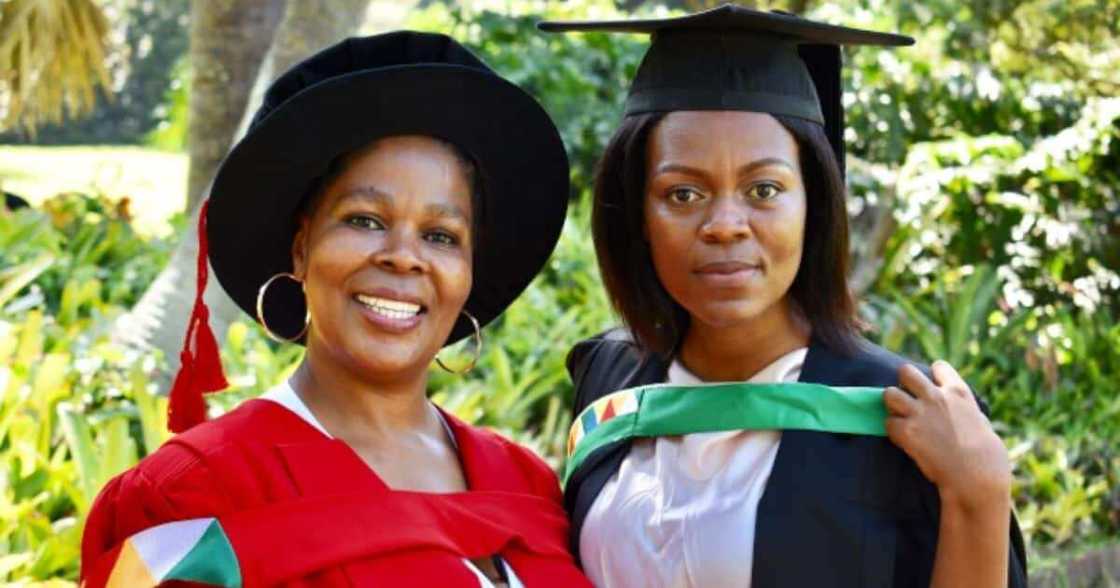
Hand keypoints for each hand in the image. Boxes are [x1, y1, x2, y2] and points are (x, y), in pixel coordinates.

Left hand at [883, 361, 1011, 513]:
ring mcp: (919, 412)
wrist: (976, 475)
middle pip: (905, 372)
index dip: (932, 375)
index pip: (939, 367)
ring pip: (889, 394)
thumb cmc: (988, 455)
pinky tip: (902, 440)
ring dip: (892, 406)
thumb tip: (964, 414)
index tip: (932, 386)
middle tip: (907, 400)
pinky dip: (893, 431)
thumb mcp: (981, 423)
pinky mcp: (906, 431)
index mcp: (959, 392)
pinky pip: (888, 423)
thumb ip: (966, 412)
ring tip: (900, 418)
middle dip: (903, 383)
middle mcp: (936, 396)